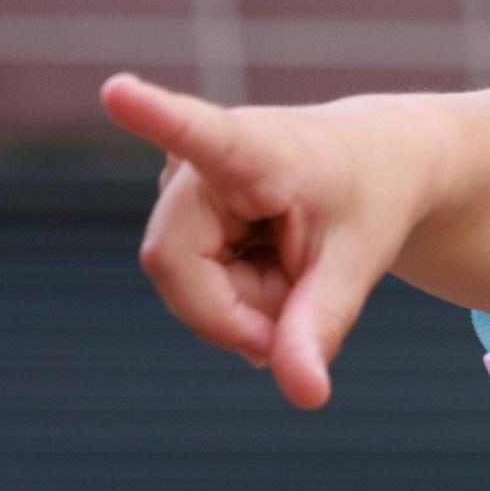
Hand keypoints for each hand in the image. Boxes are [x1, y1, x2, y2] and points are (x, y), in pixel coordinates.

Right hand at [101, 69, 429, 406]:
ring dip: (245, 305)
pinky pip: (191, 284)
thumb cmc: (370, 199)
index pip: (197, 133)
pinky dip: (238, 298)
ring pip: (185, 286)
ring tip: (292, 268)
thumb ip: (322, 326)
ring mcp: (177, 184)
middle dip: (238, 312)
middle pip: (177, 269)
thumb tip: (304, 397)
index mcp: (253, 148)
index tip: (117, 93)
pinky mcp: (172, 208)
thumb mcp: (359, 263)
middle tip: (301, 308)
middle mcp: (198, 158)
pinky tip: (269, 265)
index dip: (154, 117)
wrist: (372, 165)